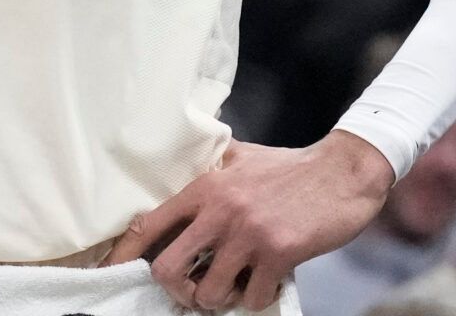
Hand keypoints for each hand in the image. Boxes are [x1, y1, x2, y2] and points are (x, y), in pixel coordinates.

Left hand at [104, 131, 394, 311]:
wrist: (342, 172)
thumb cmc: (289, 166)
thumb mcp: (240, 156)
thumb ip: (210, 166)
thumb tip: (182, 169)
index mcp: (205, 187)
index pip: (149, 223)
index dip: (124, 252)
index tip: (113, 269)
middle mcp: (220, 211)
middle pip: (168, 268)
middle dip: (176, 288)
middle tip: (193, 288)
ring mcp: (249, 235)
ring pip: (208, 292)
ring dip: (217, 300)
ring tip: (231, 288)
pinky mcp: (279, 254)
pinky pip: (253, 298)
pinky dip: (255, 300)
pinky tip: (264, 284)